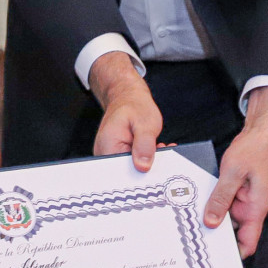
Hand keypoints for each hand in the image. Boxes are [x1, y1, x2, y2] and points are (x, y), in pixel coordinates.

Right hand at [91, 51, 162, 172]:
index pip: (123, 172)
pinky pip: (133, 162)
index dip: (141, 171)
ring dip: (148, 160)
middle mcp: (106, 153)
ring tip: (158, 147)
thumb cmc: (134, 105)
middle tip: (162, 151)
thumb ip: (144, 145)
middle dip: (148, 165)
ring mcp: (112, 155)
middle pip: (128, 172)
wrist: (127, 96)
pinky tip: (154, 148)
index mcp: (108, 147)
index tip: (156, 162)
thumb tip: (143, 166)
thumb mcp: (145, 123)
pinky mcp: (119, 154)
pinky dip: (146, 157)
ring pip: (132, 167)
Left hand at [204, 86, 267, 256]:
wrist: (266, 128)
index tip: (214, 261)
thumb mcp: (233, 172)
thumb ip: (221, 197)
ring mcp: (243, 197)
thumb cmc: (257, 148)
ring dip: (209, 215)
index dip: (233, 256)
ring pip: (224, 215)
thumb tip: (211, 222)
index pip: (247, 243)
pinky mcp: (237, 188)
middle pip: (231, 231)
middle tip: (189, 240)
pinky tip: (193, 199)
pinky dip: (210, 200)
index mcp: (255, 208)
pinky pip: (222, 200)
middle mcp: (250, 207)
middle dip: (213, 235)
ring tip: (185, 219)